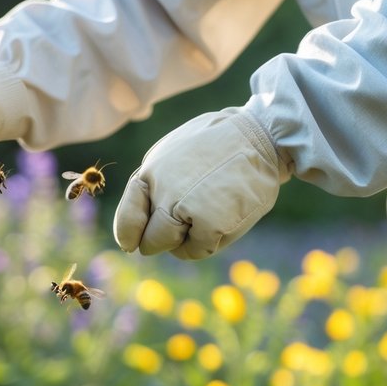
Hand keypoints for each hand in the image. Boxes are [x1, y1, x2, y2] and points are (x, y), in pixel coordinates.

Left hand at [113, 108, 289, 258]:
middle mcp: (161, 190)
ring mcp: (184, 206)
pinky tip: (223, 220)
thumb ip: (155, 185)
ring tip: (208, 217)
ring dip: (186, 242)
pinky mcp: (210, 221)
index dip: (129, 235)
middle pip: (150, 239)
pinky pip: (199, 250)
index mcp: (149, 172)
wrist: (258, 135)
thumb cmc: (216, 146)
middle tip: (184, 228)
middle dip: (162, 241)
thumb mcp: (173, 154)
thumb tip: (138, 229)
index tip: (133, 244)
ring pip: (172, 247)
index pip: (127, 218)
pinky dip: (209, 243)